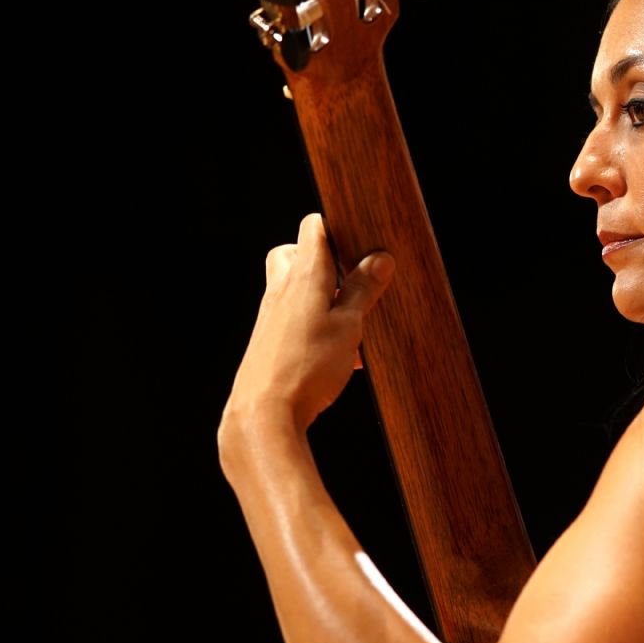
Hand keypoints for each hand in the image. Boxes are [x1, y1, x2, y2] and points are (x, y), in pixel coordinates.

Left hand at [222, 212, 395, 441]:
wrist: (263, 414)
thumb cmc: (306, 367)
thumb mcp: (348, 326)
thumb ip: (363, 291)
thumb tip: (379, 259)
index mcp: (304, 276)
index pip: (313, 228)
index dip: (338, 228)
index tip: (362, 246)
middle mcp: (281, 291)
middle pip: (295, 255)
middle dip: (324, 263)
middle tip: (350, 284)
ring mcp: (271, 317)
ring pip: (296, 292)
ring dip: (324, 301)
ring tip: (353, 329)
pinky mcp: (268, 343)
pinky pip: (294, 323)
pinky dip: (316, 329)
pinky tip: (340, 358)